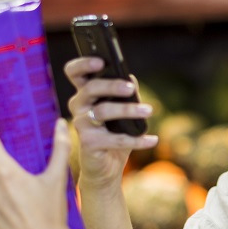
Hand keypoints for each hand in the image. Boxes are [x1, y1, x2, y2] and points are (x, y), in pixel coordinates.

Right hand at [65, 56, 157, 187]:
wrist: (107, 167)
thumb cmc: (114, 134)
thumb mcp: (123, 111)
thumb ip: (125, 94)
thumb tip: (131, 79)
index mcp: (84, 93)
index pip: (74, 72)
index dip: (83, 64)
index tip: (100, 61)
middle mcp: (78, 106)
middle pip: (90, 88)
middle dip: (111, 86)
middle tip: (130, 88)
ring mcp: (81, 125)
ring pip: (102, 111)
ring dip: (128, 110)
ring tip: (148, 110)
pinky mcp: (88, 143)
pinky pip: (115, 139)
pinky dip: (137, 140)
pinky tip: (153, 139)